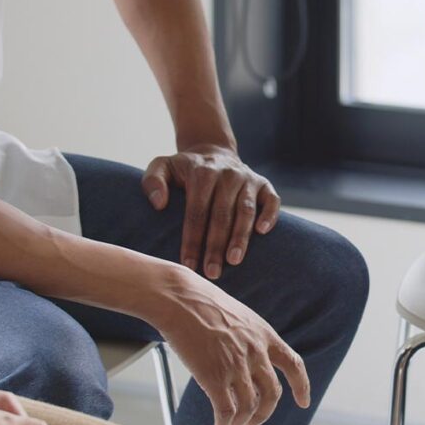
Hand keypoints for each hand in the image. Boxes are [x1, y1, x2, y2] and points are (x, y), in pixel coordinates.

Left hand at [142, 145, 280, 279]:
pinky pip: (271, 200)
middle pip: (221, 215)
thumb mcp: (163, 167)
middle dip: (216, 246)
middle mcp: (227, 174)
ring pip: (246, 210)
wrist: (213, 152)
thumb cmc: (185, 170)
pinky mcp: (264, 184)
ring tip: (234, 261)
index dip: (192, 240)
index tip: (189, 265)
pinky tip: (262, 233)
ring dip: (240, 237)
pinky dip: (269, 215)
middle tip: (212, 272)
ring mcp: (248, 179)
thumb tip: (159, 204)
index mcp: (202, 173)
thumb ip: (152, 181)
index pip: (196, 211)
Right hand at [154, 265, 310, 424]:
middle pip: (272, 393)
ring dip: (242, 421)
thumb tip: (244, 361)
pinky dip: (225, 421)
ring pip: (250, 406)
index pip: (293, 364)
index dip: (301, 386)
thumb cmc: (201, 302)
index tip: (303, 402)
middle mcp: (256, 352)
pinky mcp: (215, 377)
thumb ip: (247, 338)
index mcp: (265, 335)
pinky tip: (220, 424)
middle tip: (253, 424)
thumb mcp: (238, 315)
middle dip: (264, 413)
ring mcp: (237, 365)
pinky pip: (226, 410)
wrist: (179, 298)